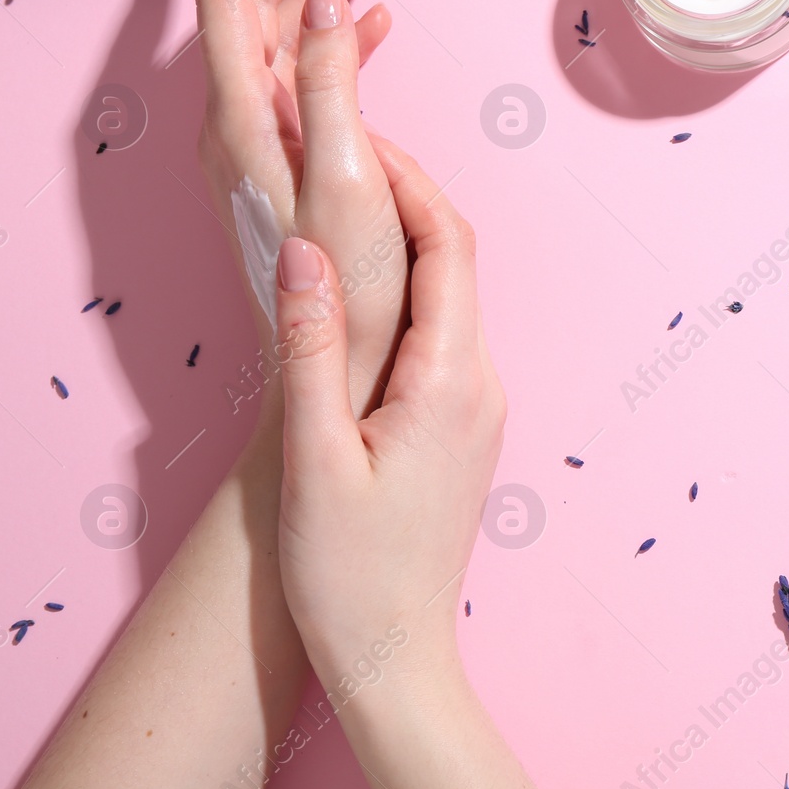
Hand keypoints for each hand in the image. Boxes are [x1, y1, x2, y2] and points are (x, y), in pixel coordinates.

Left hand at [193, 0, 407, 418]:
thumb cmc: (349, 293)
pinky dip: (338, 37)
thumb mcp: (348, 179)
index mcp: (242, 117)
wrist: (335, 371)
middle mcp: (239, 121)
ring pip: (285, 31)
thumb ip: (330, 81)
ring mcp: (263, 141)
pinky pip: (306, 74)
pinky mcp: (290, 162)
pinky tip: (372, 22)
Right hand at [271, 136, 505, 668]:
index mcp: (452, 379)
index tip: (353, 132)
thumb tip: (308, 246)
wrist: (395, 656)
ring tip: (330, 203)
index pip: (447, 245)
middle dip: (402, 196)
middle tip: (335, 149)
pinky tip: (347, 289)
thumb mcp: (314, 457)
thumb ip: (312, 346)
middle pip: (452, 259)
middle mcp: (480, 382)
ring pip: (445, 294)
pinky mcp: (458, 425)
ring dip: (397, 243)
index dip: (406, 179)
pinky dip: (398, 293)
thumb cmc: (349, 573)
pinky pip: (437, 333)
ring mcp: (476, 404)